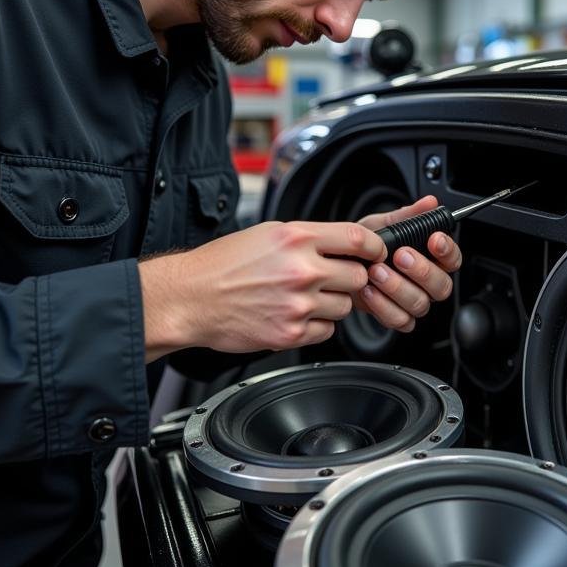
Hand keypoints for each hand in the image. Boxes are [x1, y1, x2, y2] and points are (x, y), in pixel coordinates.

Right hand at [137, 220, 385, 360]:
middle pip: (359, 276)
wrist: (191, 298)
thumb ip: (309, 238)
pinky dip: (316, 325)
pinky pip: (326, 331)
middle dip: (350, 278)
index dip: (374, 248)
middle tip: (331, 278)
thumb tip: (345, 246)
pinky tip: (293, 314)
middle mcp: (301, 270)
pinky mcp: (291, 333)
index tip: (375, 253)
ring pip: (344, 306)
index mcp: (296, 238)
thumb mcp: (268, 233)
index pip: (359, 239)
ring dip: (332, 303)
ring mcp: (298, 304)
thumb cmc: (224, 264)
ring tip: (302, 297)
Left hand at [354, 195, 461, 332]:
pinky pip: (400, 319)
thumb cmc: (364, 247)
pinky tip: (369, 290)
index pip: (453, 259)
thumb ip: (407, 216)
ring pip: (420, 303)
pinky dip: (383, 306)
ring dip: (397, 287)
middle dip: (422, 270)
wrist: (337, 266)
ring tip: (376, 271)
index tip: (434, 238)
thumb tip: (430, 202)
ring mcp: (413, 302)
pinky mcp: (396, 316)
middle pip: (442, 286)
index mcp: (431, 260)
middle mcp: (426, 283)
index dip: (448, 251)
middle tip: (401, 255)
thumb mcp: (382, 225)